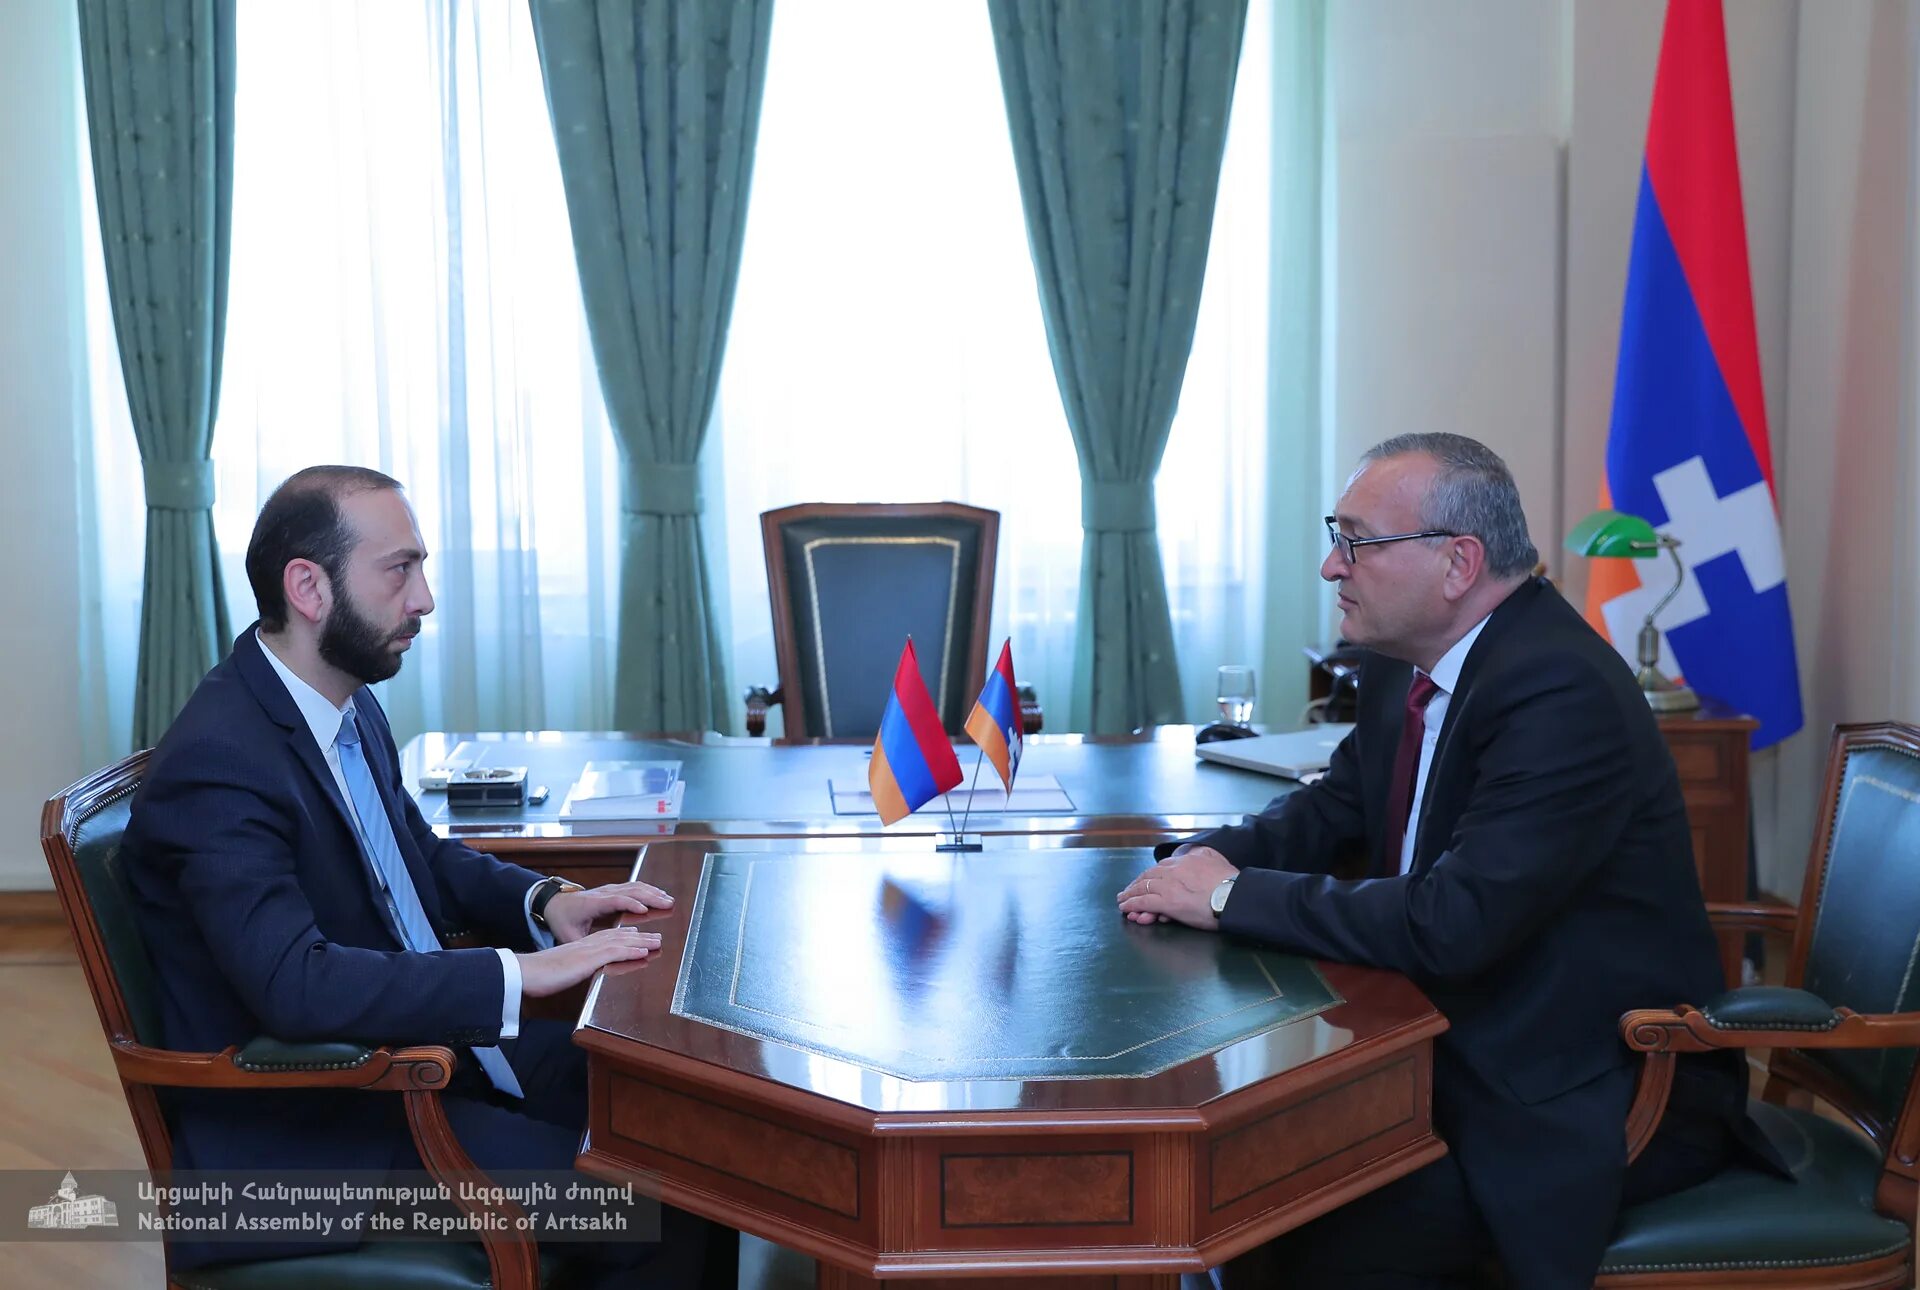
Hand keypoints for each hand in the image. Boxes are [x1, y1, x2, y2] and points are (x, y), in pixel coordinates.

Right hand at [516, 926, 660, 996]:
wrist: (526, 973)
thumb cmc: (539, 975)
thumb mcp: (563, 970)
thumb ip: (575, 969)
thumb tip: (580, 973)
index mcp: (581, 946)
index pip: (608, 937)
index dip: (626, 936)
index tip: (640, 936)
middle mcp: (587, 944)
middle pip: (619, 936)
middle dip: (640, 937)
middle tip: (657, 937)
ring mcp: (589, 950)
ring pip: (621, 942)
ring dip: (642, 941)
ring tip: (658, 942)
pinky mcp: (588, 959)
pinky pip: (614, 952)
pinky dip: (631, 951)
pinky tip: (644, 952)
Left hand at [542, 881, 674, 942]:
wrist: (552, 903)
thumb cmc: (561, 921)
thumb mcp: (568, 936)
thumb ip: (584, 945)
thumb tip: (597, 958)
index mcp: (593, 904)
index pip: (616, 900)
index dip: (630, 904)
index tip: (644, 909)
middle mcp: (602, 893)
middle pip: (631, 890)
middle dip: (651, 896)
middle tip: (668, 904)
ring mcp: (608, 890)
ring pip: (634, 886)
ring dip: (652, 892)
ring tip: (668, 899)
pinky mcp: (611, 890)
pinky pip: (632, 886)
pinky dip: (647, 889)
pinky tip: (658, 894)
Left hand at [1116, 845, 1237, 930]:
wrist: (1235, 896)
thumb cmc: (1231, 883)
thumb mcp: (1217, 859)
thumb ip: (1205, 854)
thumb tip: (1198, 852)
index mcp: (1185, 861)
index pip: (1161, 867)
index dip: (1151, 876)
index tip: (1146, 880)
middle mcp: (1173, 871)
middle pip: (1148, 877)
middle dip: (1136, 884)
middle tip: (1128, 891)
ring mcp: (1169, 887)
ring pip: (1143, 889)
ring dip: (1130, 895)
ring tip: (1122, 900)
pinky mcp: (1167, 903)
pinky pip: (1143, 902)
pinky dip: (1132, 904)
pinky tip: (1126, 908)